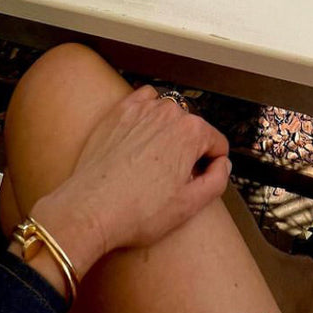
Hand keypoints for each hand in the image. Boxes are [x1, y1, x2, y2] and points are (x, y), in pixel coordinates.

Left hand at [28, 86, 230, 280]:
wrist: (89, 210)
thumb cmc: (136, 211)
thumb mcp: (190, 206)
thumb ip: (218, 180)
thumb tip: (222, 165)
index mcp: (192, 132)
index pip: (217, 144)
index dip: (211, 166)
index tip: (197, 180)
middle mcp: (169, 113)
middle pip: (194, 129)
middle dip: (189, 150)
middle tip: (173, 178)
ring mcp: (142, 109)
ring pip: (170, 115)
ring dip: (169, 132)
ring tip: (155, 161)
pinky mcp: (119, 112)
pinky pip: (145, 100)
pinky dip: (149, 113)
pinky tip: (142, 135)